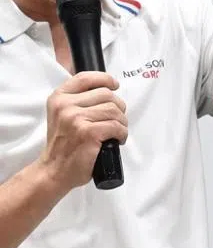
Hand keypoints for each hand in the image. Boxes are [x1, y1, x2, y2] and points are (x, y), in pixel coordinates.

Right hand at [38, 71, 127, 192]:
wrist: (55, 170)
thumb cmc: (64, 144)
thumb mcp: (62, 115)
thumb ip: (78, 101)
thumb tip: (108, 91)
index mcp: (59, 97)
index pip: (86, 78)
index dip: (105, 79)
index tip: (115, 85)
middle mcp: (65, 105)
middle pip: (106, 94)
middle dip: (118, 107)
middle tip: (117, 120)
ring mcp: (76, 118)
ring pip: (114, 110)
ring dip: (122, 122)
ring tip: (116, 132)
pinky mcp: (88, 132)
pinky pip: (116, 126)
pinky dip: (122, 134)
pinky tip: (117, 140)